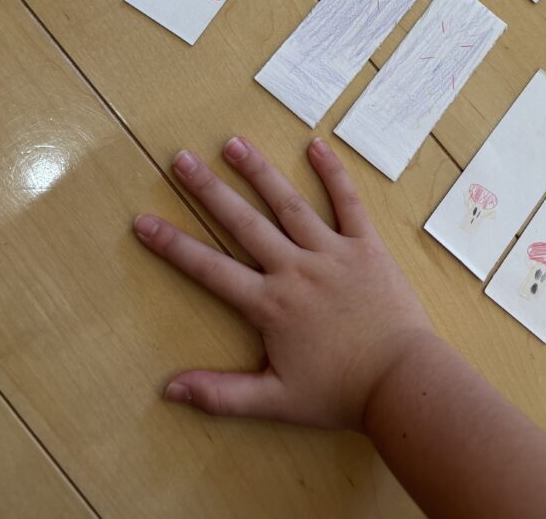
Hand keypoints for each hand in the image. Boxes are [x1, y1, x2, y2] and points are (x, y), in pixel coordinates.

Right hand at [133, 137, 433, 429]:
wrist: (401, 381)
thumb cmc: (339, 393)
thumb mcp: (275, 401)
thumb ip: (221, 394)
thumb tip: (169, 389)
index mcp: (270, 304)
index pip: (210, 268)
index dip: (174, 245)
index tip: (144, 221)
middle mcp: (295, 269)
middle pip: (244, 222)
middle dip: (209, 190)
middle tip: (181, 159)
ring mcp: (332, 252)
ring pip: (289, 204)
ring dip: (259, 172)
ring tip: (234, 143)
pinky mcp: (365, 245)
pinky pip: (347, 203)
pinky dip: (333, 173)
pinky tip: (316, 146)